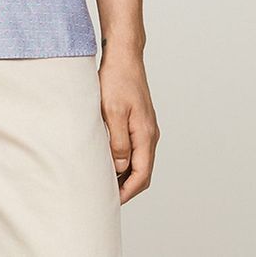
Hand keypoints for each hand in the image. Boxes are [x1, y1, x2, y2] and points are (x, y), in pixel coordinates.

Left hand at [98, 46, 160, 203]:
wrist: (123, 55)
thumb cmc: (117, 79)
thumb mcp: (112, 111)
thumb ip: (118, 141)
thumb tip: (121, 167)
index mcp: (146, 134)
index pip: (141, 175)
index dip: (127, 192)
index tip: (112, 201)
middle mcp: (150, 134)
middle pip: (142, 171)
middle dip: (127, 187)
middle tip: (106, 196)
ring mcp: (146, 127)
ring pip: (139, 160)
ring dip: (125, 173)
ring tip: (105, 180)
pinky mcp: (139, 120)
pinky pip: (135, 147)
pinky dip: (125, 159)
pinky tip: (109, 158)